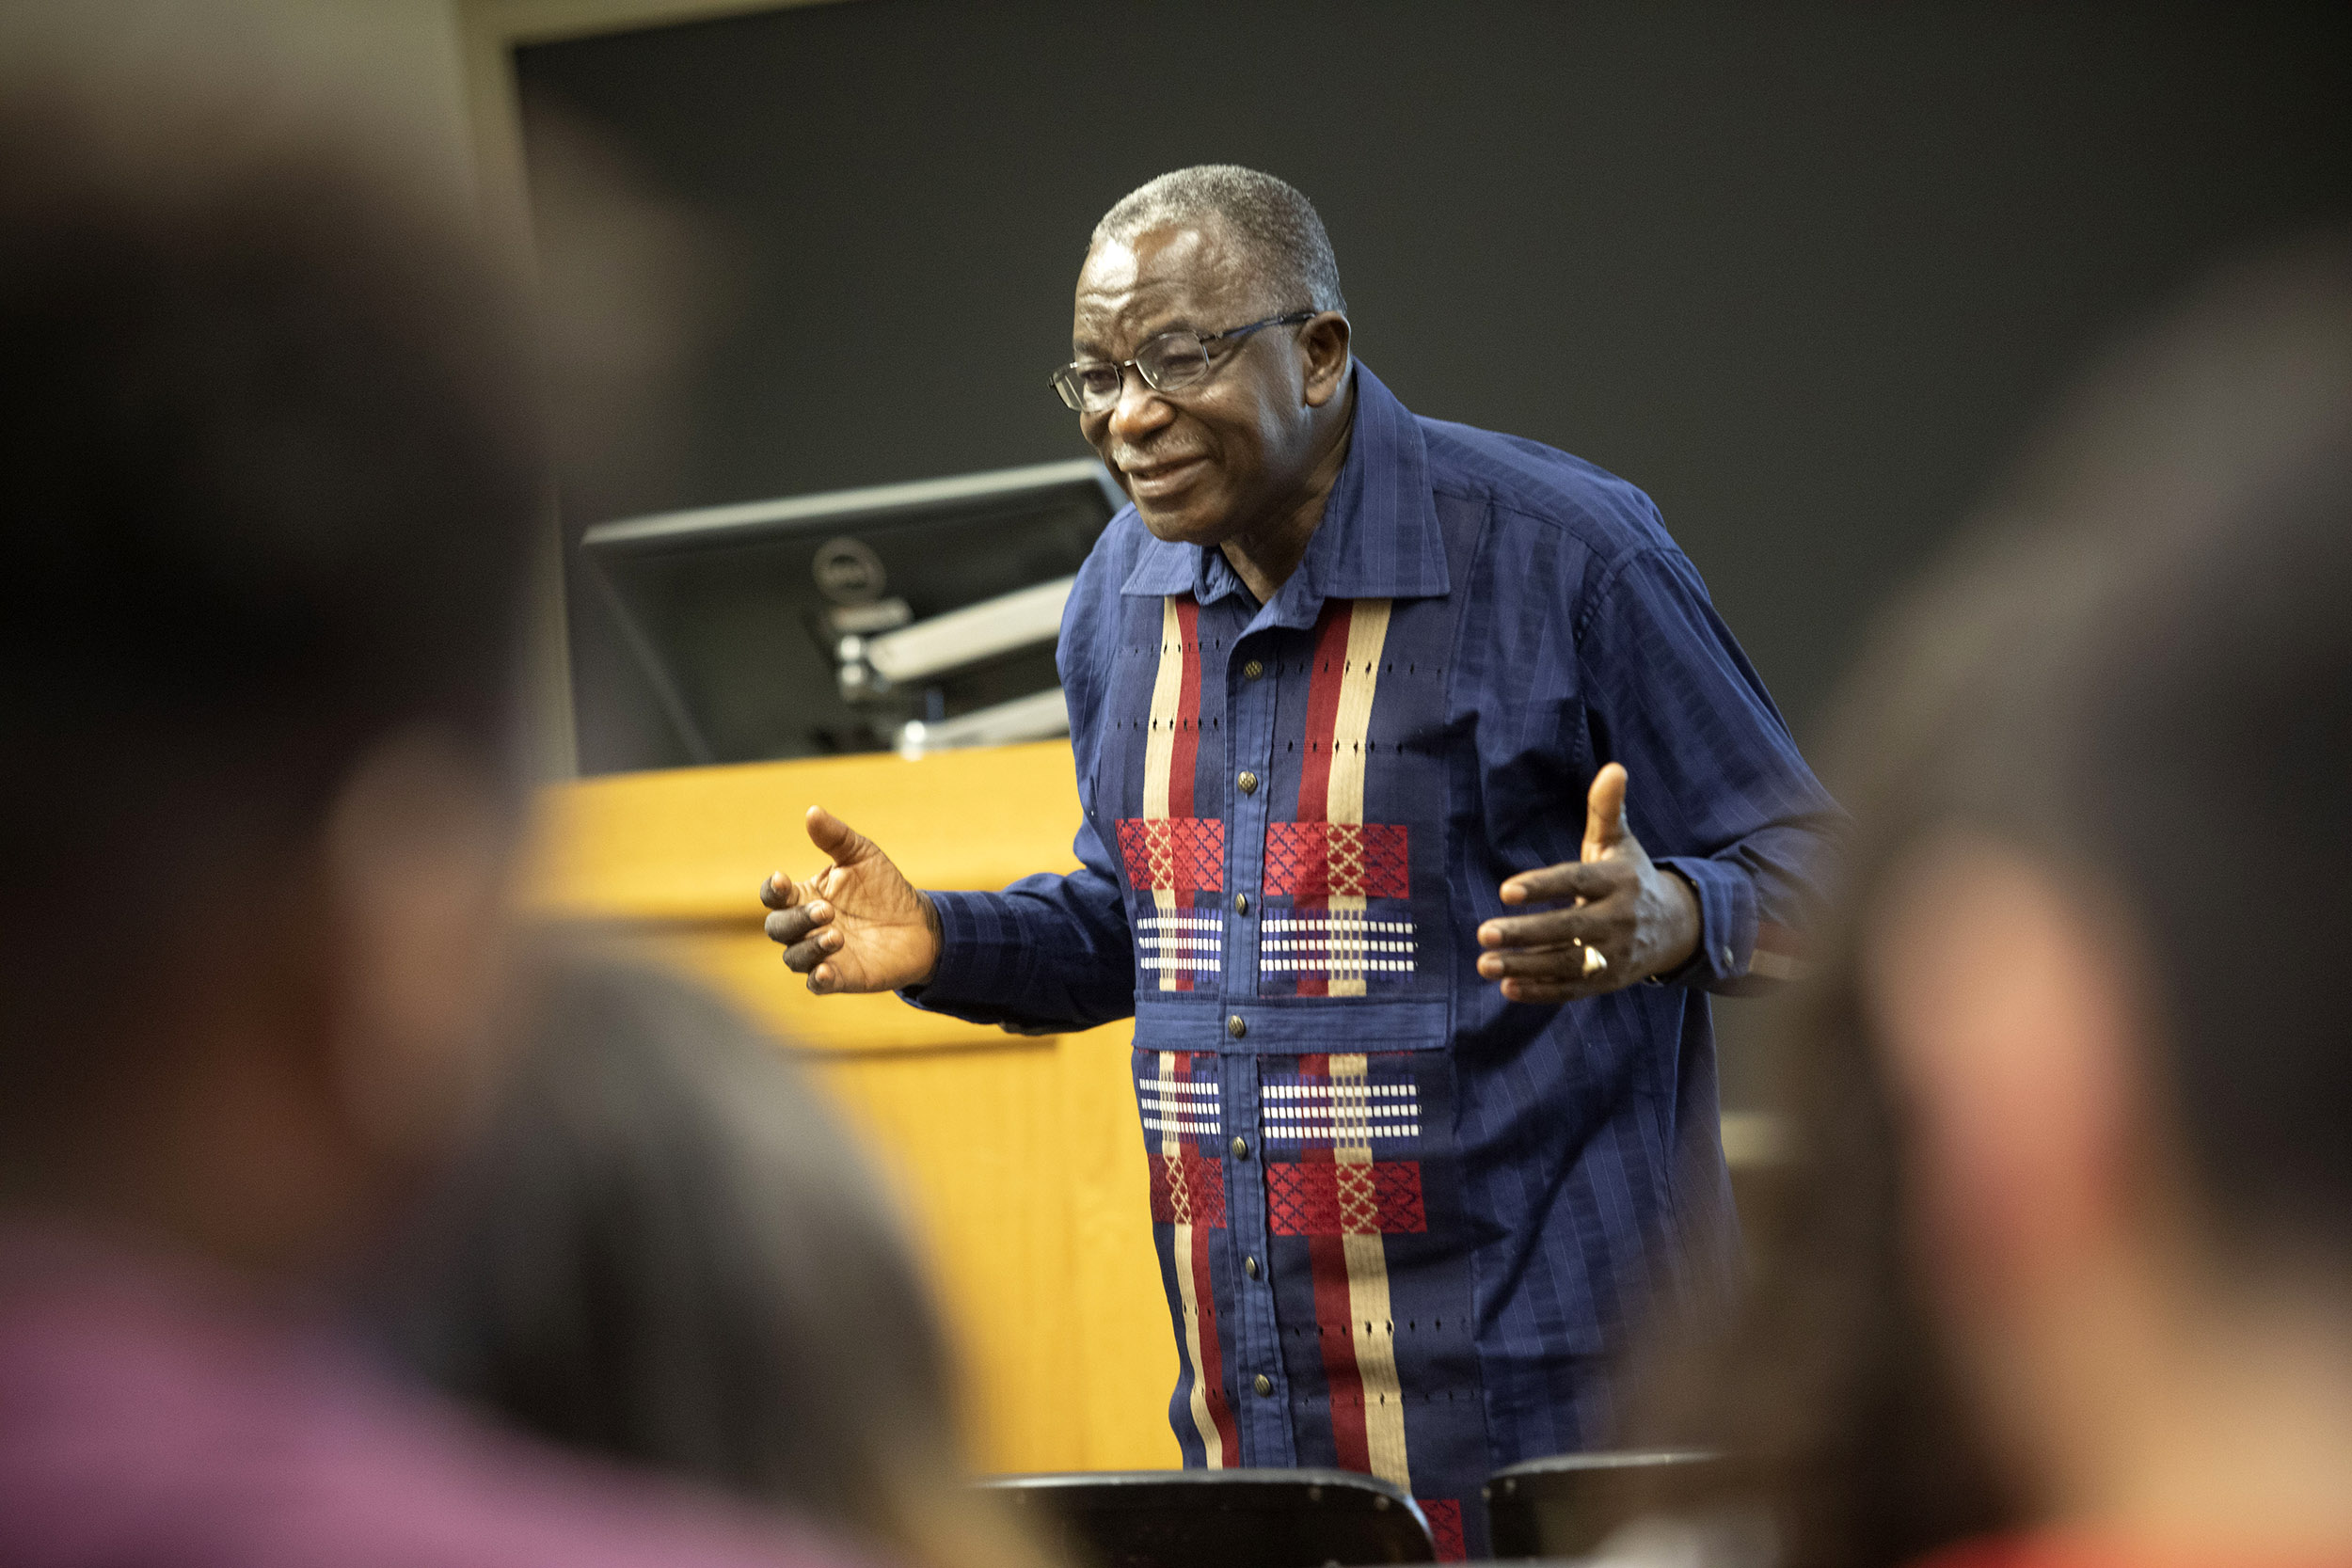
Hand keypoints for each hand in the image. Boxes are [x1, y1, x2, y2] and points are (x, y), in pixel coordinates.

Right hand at [760, 806, 942, 993]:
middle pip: (778, 928)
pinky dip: (818, 978)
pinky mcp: (840, 977)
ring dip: (809, 947)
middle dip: (796, 919)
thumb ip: (836, 837)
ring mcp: (820, 954)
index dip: (773, 890)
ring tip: (837, 935)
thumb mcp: (863, 855)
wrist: (919, 924)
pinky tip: (826, 971)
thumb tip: (812, 812)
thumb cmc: (884, 888)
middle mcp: (805, 928)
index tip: (783, 881)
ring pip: (794, 957)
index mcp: (804, 896)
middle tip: (826, 910)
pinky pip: (817, 983)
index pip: (774, 896)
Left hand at [1475, 762, 1699, 1003]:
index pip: (1576, 882)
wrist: (1676, 927)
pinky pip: (1574, 989)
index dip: (1542, 886)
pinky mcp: (1609, 981)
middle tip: (1483, 932)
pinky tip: (1508, 988)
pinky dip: (1542, 992)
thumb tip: (1613, 768)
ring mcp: (1615, 954)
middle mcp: (1618, 919)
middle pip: (1568, 927)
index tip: (1505, 891)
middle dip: (1525, 933)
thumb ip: (1606, 810)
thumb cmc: (1630, 876)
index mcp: (1617, 880)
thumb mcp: (1619, 843)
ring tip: (1485, 964)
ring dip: (1525, 966)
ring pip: (1567, 963)